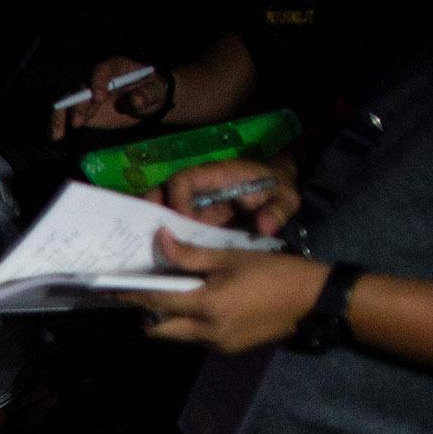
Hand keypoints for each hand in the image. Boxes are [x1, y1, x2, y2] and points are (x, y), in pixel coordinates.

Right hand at [52, 55, 167, 139]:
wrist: (147, 101)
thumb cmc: (152, 91)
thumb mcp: (155, 91)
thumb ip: (146, 95)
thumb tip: (134, 101)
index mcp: (114, 67)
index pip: (101, 70)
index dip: (97, 82)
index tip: (97, 98)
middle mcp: (95, 78)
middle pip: (80, 87)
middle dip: (77, 104)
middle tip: (78, 123)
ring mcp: (85, 93)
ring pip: (67, 101)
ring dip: (61, 116)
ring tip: (58, 134)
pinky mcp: (81, 109)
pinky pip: (65, 115)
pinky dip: (59, 124)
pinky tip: (55, 136)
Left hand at [115, 232, 331, 353]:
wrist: (314, 301)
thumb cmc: (276, 272)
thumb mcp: (232, 257)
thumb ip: (192, 254)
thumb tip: (160, 240)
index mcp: (207, 306)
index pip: (156, 303)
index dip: (131, 296)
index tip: (108, 289)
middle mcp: (206, 332)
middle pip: (159, 330)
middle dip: (146, 314)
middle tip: (144, 292)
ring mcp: (217, 345)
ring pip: (177, 336)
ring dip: (168, 320)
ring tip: (172, 295)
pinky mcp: (228, 349)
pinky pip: (196, 339)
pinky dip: (190, 324)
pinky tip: (200, 304)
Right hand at [152, 158, 299, 237]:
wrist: (275, 190)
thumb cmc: (276, 189)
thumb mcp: (284, 198)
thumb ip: (277, 210)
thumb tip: (265, 227)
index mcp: (214, 175)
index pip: (182, 182)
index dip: (177, 201)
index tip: (184, 224)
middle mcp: (195, 187)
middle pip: (159, 193)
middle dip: (149, 213)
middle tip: (149, 238)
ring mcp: (190, 202)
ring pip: (158, 209)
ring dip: (150, 228)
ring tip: (147, 251)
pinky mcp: (190, 218)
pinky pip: (168, 225)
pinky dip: (161, 239)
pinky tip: (160, 258)